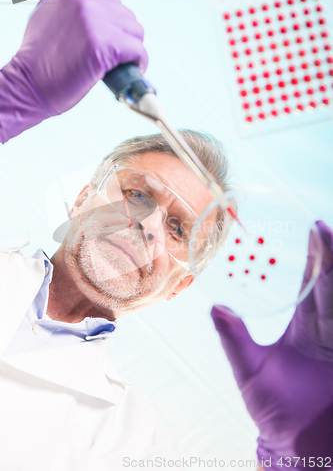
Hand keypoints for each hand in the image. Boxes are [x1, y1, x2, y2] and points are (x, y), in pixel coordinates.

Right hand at [0, 0, 147, 142]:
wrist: (30, 84)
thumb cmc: (37, 57)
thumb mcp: (45, 12)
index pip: (112, 2)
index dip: (114, 26)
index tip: (110, 43)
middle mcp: (85, 1)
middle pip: (127, 17)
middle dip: (124, 39)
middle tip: (114, 58)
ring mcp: (95, 22)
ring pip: (136, 33)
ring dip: (132, 51)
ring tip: (120, 65)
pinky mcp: (104, 45)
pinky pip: (138, 51)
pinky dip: (139, 63)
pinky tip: (131, 70)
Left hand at [211, 221, 332, 470]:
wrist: (300, 447)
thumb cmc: (275, 412)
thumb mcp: (251, 371)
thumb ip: (235, 340)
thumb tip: (215, 308)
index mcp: (304, 329)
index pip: (312, 286)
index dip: (314, 259)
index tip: (313, 231)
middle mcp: (327, 330)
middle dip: (332, 257)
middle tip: (324, 228)